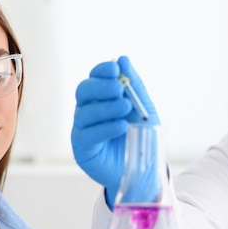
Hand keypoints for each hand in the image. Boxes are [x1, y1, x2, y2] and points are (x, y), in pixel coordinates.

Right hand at [71, 56, 158, 205]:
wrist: (145, 169)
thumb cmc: (143, 137)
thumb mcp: (144, 108)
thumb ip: (134, 85)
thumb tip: (123, 59)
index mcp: (102, 98)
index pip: (95, 77)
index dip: (102, 71)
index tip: (115, 69)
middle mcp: (88, 110)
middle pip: (84, 91)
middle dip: (101, 87)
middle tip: (119, 88)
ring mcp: (83, 129)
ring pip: (85, 112)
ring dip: (106, 108)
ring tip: (126, 108)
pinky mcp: (83, 148)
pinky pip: (88, 134)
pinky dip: (105, 128)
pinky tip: (120, 126)